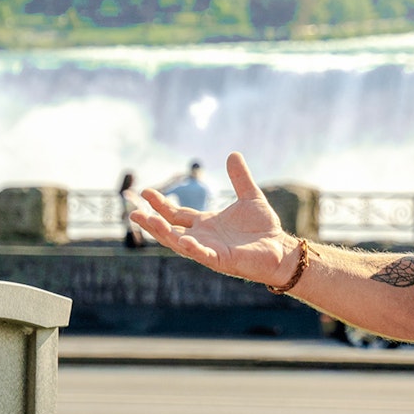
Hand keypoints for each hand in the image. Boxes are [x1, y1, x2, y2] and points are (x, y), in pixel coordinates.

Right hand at [130, 151, 293, 284]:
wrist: (281, 249)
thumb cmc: (264, 228)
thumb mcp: (250, 196)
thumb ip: (240, 178)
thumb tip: (233, 153)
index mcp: (206, 224)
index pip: (177, 214)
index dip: (161, 204)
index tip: (145, 192)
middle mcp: (203, 237)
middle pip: (170, 230)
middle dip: (152, 222)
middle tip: (133, 212)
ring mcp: (210, 250)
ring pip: (179, 243)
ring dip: (163, 234)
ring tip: (147, 221)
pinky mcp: (222, 260)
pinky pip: (203, 255)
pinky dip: (193, 248)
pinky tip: (183, 240)